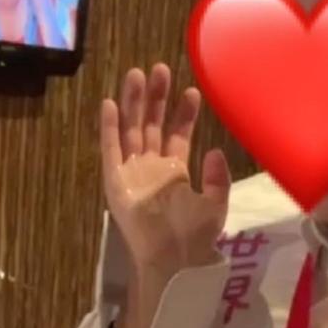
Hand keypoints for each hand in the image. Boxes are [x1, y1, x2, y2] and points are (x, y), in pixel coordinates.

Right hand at [101, 64, 231, 327]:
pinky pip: (110, 151)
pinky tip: (111, 104)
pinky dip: (110, 128)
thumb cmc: (194, 237)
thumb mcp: (215, 205)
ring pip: (131, 132)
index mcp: (174, 173)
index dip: (183, 114)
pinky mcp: (115, 184)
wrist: (172, 259)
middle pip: (151, 126)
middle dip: (156, 98)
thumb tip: (214, 150)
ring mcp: (131, 175)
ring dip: (133, 104)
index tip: (191, 91)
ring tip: (137, 74)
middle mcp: (150, 170)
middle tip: (160, 68)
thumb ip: (218, 177)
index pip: (176, 135)